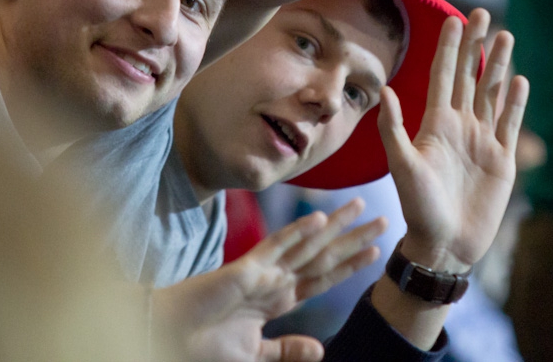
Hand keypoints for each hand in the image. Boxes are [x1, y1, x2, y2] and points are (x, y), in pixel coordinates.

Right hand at [153, 198, 386, 361]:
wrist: (169, 339)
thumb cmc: (202, 346)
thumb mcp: (255, 354)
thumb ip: (287, 349)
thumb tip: (321, 350)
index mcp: (278, 299)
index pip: (323, 278)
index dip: (350, 264)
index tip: (375, 250)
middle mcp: (275, 281)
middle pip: (323, 256)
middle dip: (353, 238)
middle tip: (383, 218)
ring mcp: (262, 273)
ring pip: (307, 245)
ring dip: (336, 227)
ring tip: (361, 206)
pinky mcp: (244, 271)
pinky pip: (275, 248)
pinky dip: (297, 233)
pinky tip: (318, 218)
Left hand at [377, 9, 527, 271]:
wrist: (445, 244)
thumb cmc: (418, 207)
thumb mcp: (402, 165)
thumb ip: (394, 128)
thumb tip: (384, 89)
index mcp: (435, 124)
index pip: (444, 76)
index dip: (449, 48)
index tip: (454, 18)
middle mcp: (459, 126)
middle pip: (469, 77)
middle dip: (476, 46)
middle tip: (483, 13)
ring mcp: (482, 141)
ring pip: (492, 94)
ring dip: (498, 66)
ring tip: (506, 36)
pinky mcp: (502, 159)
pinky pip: (509, 123)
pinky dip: (514, 101)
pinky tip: (519, 79)